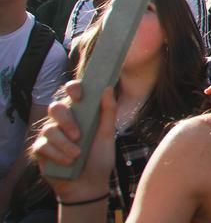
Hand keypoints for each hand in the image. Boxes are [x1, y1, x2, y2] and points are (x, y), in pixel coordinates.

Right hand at [31, 81, 115, 201]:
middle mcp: (62, 121)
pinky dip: (57, 155)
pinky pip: (43, 146)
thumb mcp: (108, 134)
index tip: (79, 95)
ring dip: (64, 144)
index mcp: (80, 112)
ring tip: (77, 155)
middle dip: (67, 121)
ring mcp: (50, 135)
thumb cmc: (99, 157)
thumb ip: (108, 111)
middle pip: (55, 108)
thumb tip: (108, 88)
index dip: (73, 88)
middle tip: (79, 136)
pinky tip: (68, 162)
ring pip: (49, 129)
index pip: (72, 92)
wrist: (90, 184)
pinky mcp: (41, 150)